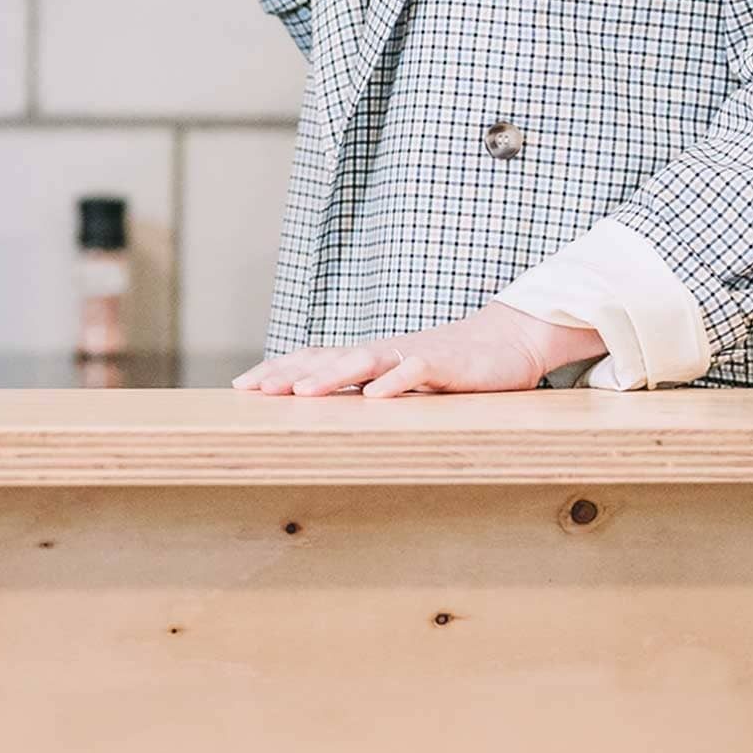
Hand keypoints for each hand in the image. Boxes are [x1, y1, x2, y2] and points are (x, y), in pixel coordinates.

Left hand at [232, 304, 604, 397]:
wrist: (509, 340)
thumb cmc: (452, 366)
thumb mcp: (404, 380)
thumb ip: (371, 389)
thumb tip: (329, 412)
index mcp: (370, 357)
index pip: (314, 358)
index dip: (279, 369)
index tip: (243, 386)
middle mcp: (383, 351)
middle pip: (327, 358)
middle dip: (288, 373)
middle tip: (253, 390)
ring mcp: (412, 353)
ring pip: (364, 361)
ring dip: (330, 376)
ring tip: (301, 392)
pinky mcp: (444, 363)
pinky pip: (416, 371)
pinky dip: (395, 383)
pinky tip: (375, 398)